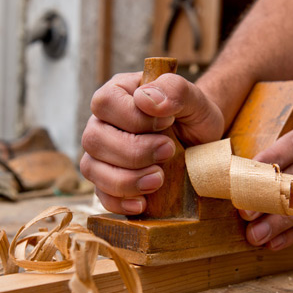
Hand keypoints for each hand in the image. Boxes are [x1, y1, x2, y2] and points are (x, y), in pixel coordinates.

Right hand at [80, 72, 223, 214]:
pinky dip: (120, 202)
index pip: (105, 102)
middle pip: (94, 139)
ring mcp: (101, 154)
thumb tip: (146, 99)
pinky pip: (100, 195)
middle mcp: (103, 123)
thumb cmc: (193, 117)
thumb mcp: (195, 99)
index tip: (167, 124)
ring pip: (92, 168)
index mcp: (119, 94)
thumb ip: (174, 90)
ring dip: (126, 180)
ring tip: (158, 180)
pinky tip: (143, 203)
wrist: (201, 145)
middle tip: (169, 152)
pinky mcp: (107, 181)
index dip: (134, 118)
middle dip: (133, 152)